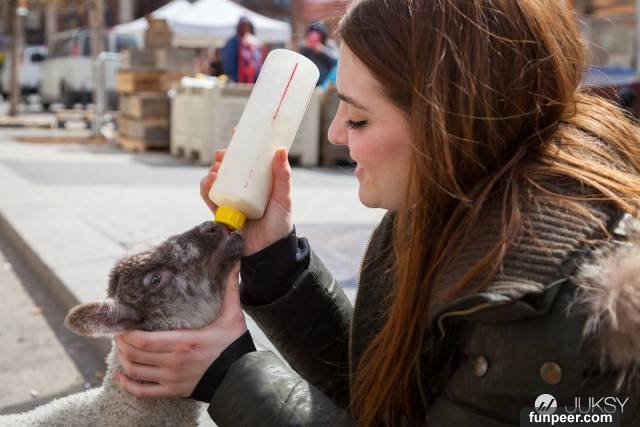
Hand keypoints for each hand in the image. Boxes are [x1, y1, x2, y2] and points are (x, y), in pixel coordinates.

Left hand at [114, 264, 245, 398]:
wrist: (241, 376)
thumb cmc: (234, 345)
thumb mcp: (233, 316)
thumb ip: (231, 289)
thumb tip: (235, 263)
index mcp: (184, 342)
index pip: (145, 341)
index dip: (127, 335)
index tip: (122, 325)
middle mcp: (174, 362)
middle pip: (135, 355)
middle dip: (122, 344)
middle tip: (118, 334)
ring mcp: (172, 378)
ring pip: (135, 371)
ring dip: (123, 360)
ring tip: (121, 349)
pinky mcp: (173, 391)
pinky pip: (143, 391)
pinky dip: (128, 384)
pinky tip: (122, 376)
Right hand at [200, 147, 293, 255]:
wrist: (268, 252)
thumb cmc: (280, 223)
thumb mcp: (283, 197)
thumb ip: (283, 176)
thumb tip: (280, 149)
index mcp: (259, 181)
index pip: (249, 159)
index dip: (242, 144)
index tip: (237, 132)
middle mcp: (244, 188)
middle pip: (230, 167)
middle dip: (223, 157)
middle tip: (222, 154)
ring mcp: (231, 199)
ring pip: (217, 179)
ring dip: (213, 170)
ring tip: (217, 169)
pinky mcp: (221, 212)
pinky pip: (209, 197)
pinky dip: (206, 187)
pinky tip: (209, 181)